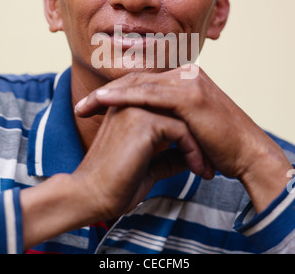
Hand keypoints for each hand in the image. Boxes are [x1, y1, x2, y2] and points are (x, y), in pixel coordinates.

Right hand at [73, 105, 213, 221]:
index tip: (200, 155)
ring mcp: (136, 108)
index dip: (188, 130)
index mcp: (130, 109)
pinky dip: (194, 151)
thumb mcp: (148, 167)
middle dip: (198, 135)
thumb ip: (167, 156)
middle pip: (178, 110)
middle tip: (209, 161)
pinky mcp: (142, 122)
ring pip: (183, 118)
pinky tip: (197, 170)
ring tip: (206, 169)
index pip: (169, 109)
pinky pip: (181, 130)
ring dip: (199, 145)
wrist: (91, 197)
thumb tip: (187, 156)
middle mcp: (132, 102)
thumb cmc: (116, 184)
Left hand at [76, 66, 291, 211]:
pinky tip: (104, 100)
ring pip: (139, 83)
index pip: (141, 81)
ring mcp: (188, 81)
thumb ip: (167, 119)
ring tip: (84, 106)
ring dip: (108, 94)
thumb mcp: (187, 126)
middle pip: (136, 79)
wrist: (247, 154)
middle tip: (81, 108)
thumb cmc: (217, 144)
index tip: (92, 108)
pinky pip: (150, 93)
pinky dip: (124, 96)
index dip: (115, 93)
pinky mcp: (190, 95)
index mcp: (183, 79)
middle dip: (106, 93)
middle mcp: (185, 74)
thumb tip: (147, 129)